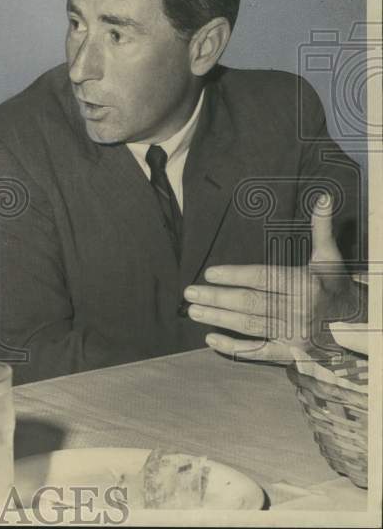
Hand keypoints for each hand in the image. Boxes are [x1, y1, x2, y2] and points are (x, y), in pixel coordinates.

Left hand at [183, 193, 361, 361]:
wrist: (360, 322)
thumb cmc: (336, 285)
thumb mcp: (330, 256)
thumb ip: (321, 228)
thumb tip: (323, 197)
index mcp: (306, 284)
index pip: (263, 278)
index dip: (235, 275)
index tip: (210, 273)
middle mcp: (300, 310)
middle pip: (251, 303)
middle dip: (217, 298)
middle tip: (189, 293)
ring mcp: (295, 335)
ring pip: (250, 325)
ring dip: (219, 318)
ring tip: (193, 310)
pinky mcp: (292, 353)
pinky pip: (259, 352)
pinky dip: (234, 349)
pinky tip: (210, 339)